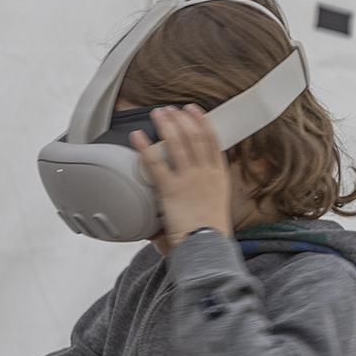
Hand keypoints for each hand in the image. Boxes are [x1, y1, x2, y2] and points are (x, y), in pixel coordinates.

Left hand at [129, 105, 231, 251]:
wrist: (207, 246)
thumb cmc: (208, 234)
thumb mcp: (213, 208)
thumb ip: (199, 196)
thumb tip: (186, 194)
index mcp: (218, 177)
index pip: (212, 141)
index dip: (202, 122)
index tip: (194, 110)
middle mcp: (205, 174)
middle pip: (195, 136)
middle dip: (182, 119)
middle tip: (171, 109)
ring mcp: (189, 179)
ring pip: (178, 143)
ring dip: (167, 125)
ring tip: (158, 113)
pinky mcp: (171, 189)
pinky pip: (155, 163)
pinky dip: (145, 147)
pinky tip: (137, 136)